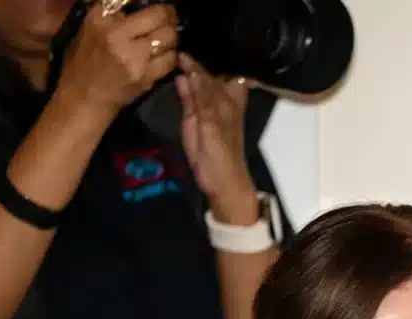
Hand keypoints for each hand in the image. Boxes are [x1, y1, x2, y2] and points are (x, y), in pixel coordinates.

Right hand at [53, 2, 179, 121]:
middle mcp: (118, 36)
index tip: (162, 10)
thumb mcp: (91, 28)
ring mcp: (134, 59)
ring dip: (171, 38)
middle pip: (161, 18)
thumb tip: (137, 6)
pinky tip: (163, 57)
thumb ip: (114, 15)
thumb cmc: (84, 61)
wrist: (84, 98)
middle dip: (169, 19)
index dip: (159, 8)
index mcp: (101, 21)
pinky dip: (170, 56)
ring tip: (164, 40)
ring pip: (170, 38)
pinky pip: (170, 60)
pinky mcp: (145, 78)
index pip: (138, 4)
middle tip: (168, 22)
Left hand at [176, 54, 260, 221]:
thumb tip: (182, 76)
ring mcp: (223, 114)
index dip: (204, 63)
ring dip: (198, 69)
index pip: (216, 77)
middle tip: (184, 42)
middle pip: (214, 77)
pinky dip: (201, 87)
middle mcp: (228, 105)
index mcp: (227, 104)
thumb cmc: (212, 157)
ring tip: (183, 53)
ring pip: (210, 86)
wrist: (226, 183)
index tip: (192, 45)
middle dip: (200, 61)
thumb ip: (191, 100)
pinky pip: (208, 102)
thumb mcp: (197, 123)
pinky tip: (192, 73)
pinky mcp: (216, 124)